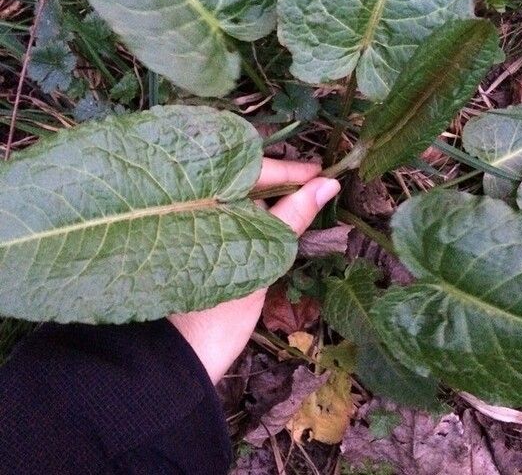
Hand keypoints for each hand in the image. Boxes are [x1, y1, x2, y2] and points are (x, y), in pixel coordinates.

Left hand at [168, 159, 340, 382]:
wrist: (191, 352)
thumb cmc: (224, 306)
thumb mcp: (263, 255)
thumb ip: (294, 215)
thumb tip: (329, 184)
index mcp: (203, 202)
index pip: (251, 170)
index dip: (288, 169)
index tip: (320, 170)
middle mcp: (198, 206)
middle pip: (247, 179)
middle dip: (282, 178)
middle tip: (316, 178)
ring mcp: (202, 226)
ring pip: (243, 197)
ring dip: (274, 195)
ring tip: (306, 192)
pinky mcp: (208, 243)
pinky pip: (238, 216)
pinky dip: (262, 214)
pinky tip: (282, 214)